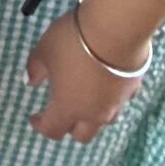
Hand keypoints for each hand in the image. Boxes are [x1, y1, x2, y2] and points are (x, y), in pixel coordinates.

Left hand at [26, 8, 145, 143]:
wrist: (116, 30)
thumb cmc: (73, 42)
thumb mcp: (45, 50)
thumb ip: (35, 69)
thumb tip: (31, 81)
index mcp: (68, 108)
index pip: (53, 129)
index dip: (41, 126)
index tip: (34, 118)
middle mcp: (94, 113)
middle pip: (82, 135)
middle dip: (70, 127)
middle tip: (61, 112)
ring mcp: (117, 104)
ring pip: (104, 120)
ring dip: (92, 114)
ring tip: (84, 97)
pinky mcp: (133, 89)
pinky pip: (121, 100)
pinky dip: (112, 96)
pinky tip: (108, 83)